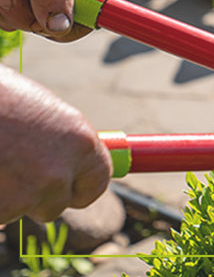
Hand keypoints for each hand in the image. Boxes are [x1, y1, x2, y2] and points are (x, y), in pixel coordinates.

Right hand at [0, 65, 111, 223]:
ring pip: (18, 210)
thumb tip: (72, 163)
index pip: (98, 181)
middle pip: (56, 204)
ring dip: (5, 194)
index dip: (81, 186)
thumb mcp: (40, 109)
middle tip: (15, 171)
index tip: (70, 186)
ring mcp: (26, 196)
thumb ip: (60, 140)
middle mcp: (59, 172)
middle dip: (36, 195)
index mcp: (80, 141)